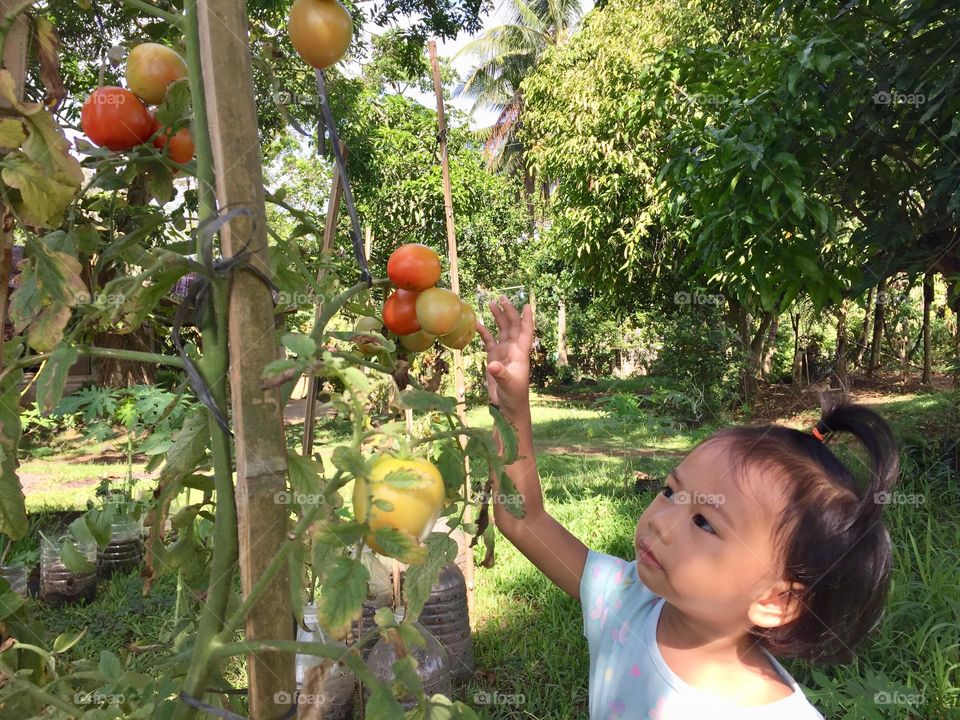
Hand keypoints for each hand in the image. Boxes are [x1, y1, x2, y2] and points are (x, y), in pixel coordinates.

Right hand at [476, 296, 533, 417]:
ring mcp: (504, 352)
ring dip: (498, 317)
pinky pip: (489, 340)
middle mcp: (513, 349)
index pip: (526, 332)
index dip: (527, 319)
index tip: (526, 305)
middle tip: (502, 297)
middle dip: (509, 312)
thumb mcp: (508, 384)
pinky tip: (477, 323)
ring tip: (491, 303)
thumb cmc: (514, 395)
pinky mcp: (494, 357)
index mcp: (521, 353)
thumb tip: (493, 365)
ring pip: (502, 330)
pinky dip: (484, 332)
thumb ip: (501, 374)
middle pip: (512, 326)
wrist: (507, 405)